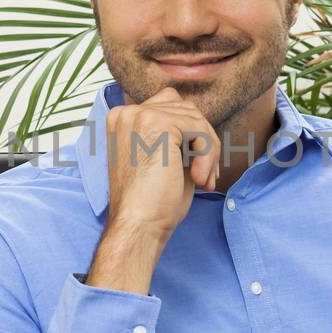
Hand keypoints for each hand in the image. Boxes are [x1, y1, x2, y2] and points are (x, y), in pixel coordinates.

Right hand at [104, 85, 221, 244]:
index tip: (197, 168)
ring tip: (203, 180)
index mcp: (123, 119)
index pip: (169, 107)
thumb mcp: (163, 158)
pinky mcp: (157, 123)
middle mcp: (127, 112)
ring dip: (208, 151)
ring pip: (195, 119)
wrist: (138, 225)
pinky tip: (200, 180)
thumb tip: (204, 125)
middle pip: (185, 110)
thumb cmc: (151, 202)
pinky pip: (199, 130)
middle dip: (203, 142)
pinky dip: (208, 156)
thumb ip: (176, 135)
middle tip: (206, 175)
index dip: (190, 135)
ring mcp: (140, 115)